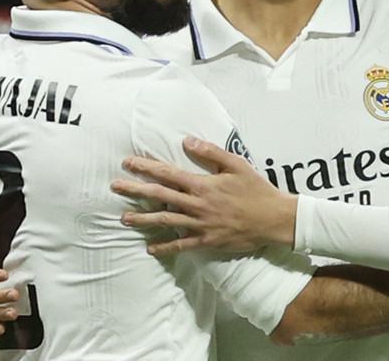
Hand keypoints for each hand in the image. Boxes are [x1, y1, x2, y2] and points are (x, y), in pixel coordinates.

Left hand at [112, 136, 297, 254]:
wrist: (273, 218)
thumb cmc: (256, 189)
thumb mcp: (236, 164)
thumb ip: (211, 152)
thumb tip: (187, 141)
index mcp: (202, 184)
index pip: (167, 174)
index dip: (146, 167)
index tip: (128, 163)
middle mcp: (197, 204)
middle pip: (159, 196)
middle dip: (135, 190)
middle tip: (115, 186)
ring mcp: (200, 224)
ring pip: (165, 220)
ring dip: (143, 218)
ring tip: (124, 217)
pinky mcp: (207, 240)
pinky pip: (181, 244)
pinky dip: (165, 246)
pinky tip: (151, 247)